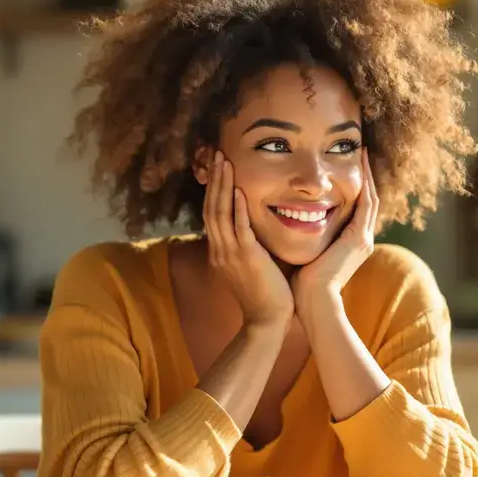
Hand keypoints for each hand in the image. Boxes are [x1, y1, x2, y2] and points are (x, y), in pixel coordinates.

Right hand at [203, 152, 293, 328]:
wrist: (266, 320)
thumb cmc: (264, 294)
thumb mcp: (249, 265)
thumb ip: (247, 245)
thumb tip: (253, 227)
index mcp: (220, 251)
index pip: (211, 214)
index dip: (212, 190)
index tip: (218, 169)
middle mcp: (220, 250)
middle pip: (211, 208)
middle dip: (214, 180)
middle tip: (218, 155)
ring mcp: (230, 254)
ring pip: (220, 213)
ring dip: (222, 186)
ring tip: (225, 163)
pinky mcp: (246, 258)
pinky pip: (239, 229)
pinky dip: (237, 208)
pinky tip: (238, 190)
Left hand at [292, 147, 379, 317]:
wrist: (313, 301)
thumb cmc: (303, 285)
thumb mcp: (307, 254)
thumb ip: (304, 239)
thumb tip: (287, 225)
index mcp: (350, 244)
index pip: (355, 209)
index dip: (353, 187)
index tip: (345, 166)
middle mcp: (361, 239)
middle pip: (367, 200)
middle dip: (364, 175)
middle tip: (359, 151)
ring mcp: (363, 239)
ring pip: (370, 197)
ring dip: (367, 174)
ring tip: (361, 151)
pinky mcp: (359, 238)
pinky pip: (366, 203)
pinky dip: (365, 183)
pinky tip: (360, 166)